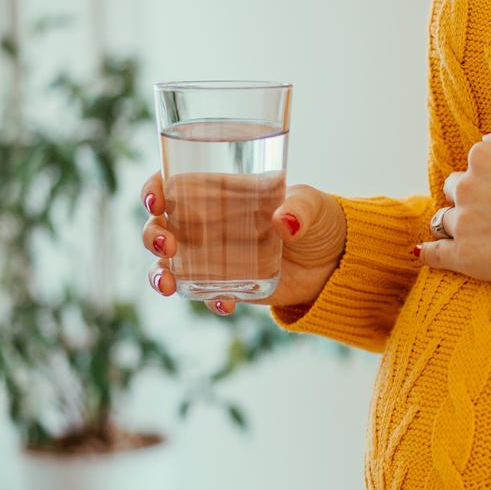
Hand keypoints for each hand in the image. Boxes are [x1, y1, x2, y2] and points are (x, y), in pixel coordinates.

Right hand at [140, 174, 345, 315]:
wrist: (337, 261)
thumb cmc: (321, 219)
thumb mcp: (314, 205)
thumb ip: (300, 208)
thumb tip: (284, 221)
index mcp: (221, 193)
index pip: (174, 185)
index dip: (154, 191)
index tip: (156, 202)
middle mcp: (210, 224)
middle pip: (162, 226)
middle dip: (153, 235)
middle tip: (167, 245)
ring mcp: (216, 256)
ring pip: (170, 264)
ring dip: (160, 275)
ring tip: (169, 286)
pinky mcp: (230, 284)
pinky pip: (205, 294)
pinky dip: (208, 300)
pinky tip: (225, 303)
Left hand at [417, 123, 490, 282]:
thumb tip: (485, 138)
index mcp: (483, 157)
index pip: (475, 162)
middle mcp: (467, 187)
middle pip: (455, 190)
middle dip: (469, 197)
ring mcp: (463, 223)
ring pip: (444, 220)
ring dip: (456, 224)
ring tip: (475, 233)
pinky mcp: (465, 256)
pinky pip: (434, 254)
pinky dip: (428, 253)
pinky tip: (422, 253)